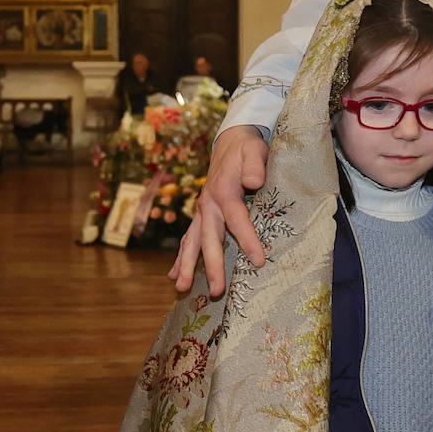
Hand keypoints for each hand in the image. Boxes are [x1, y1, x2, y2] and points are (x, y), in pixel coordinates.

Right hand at [169, 125, 269, 296]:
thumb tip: (253, 181)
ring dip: (187, 265)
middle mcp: (209, 204)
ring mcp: (202, 211)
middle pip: (210, 239)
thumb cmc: (246, 148)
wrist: (232, 141)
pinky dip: (182, 256)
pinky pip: (189, 238)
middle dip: (212, 265)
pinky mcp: (202, 214)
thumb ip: (255, 165)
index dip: (247, 240)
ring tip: (180, 287)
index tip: (258, 260)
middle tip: (217, 290)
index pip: (237, 220)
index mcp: (224, 192)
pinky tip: (174, 275)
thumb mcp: (255, 150)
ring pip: (193, 242)